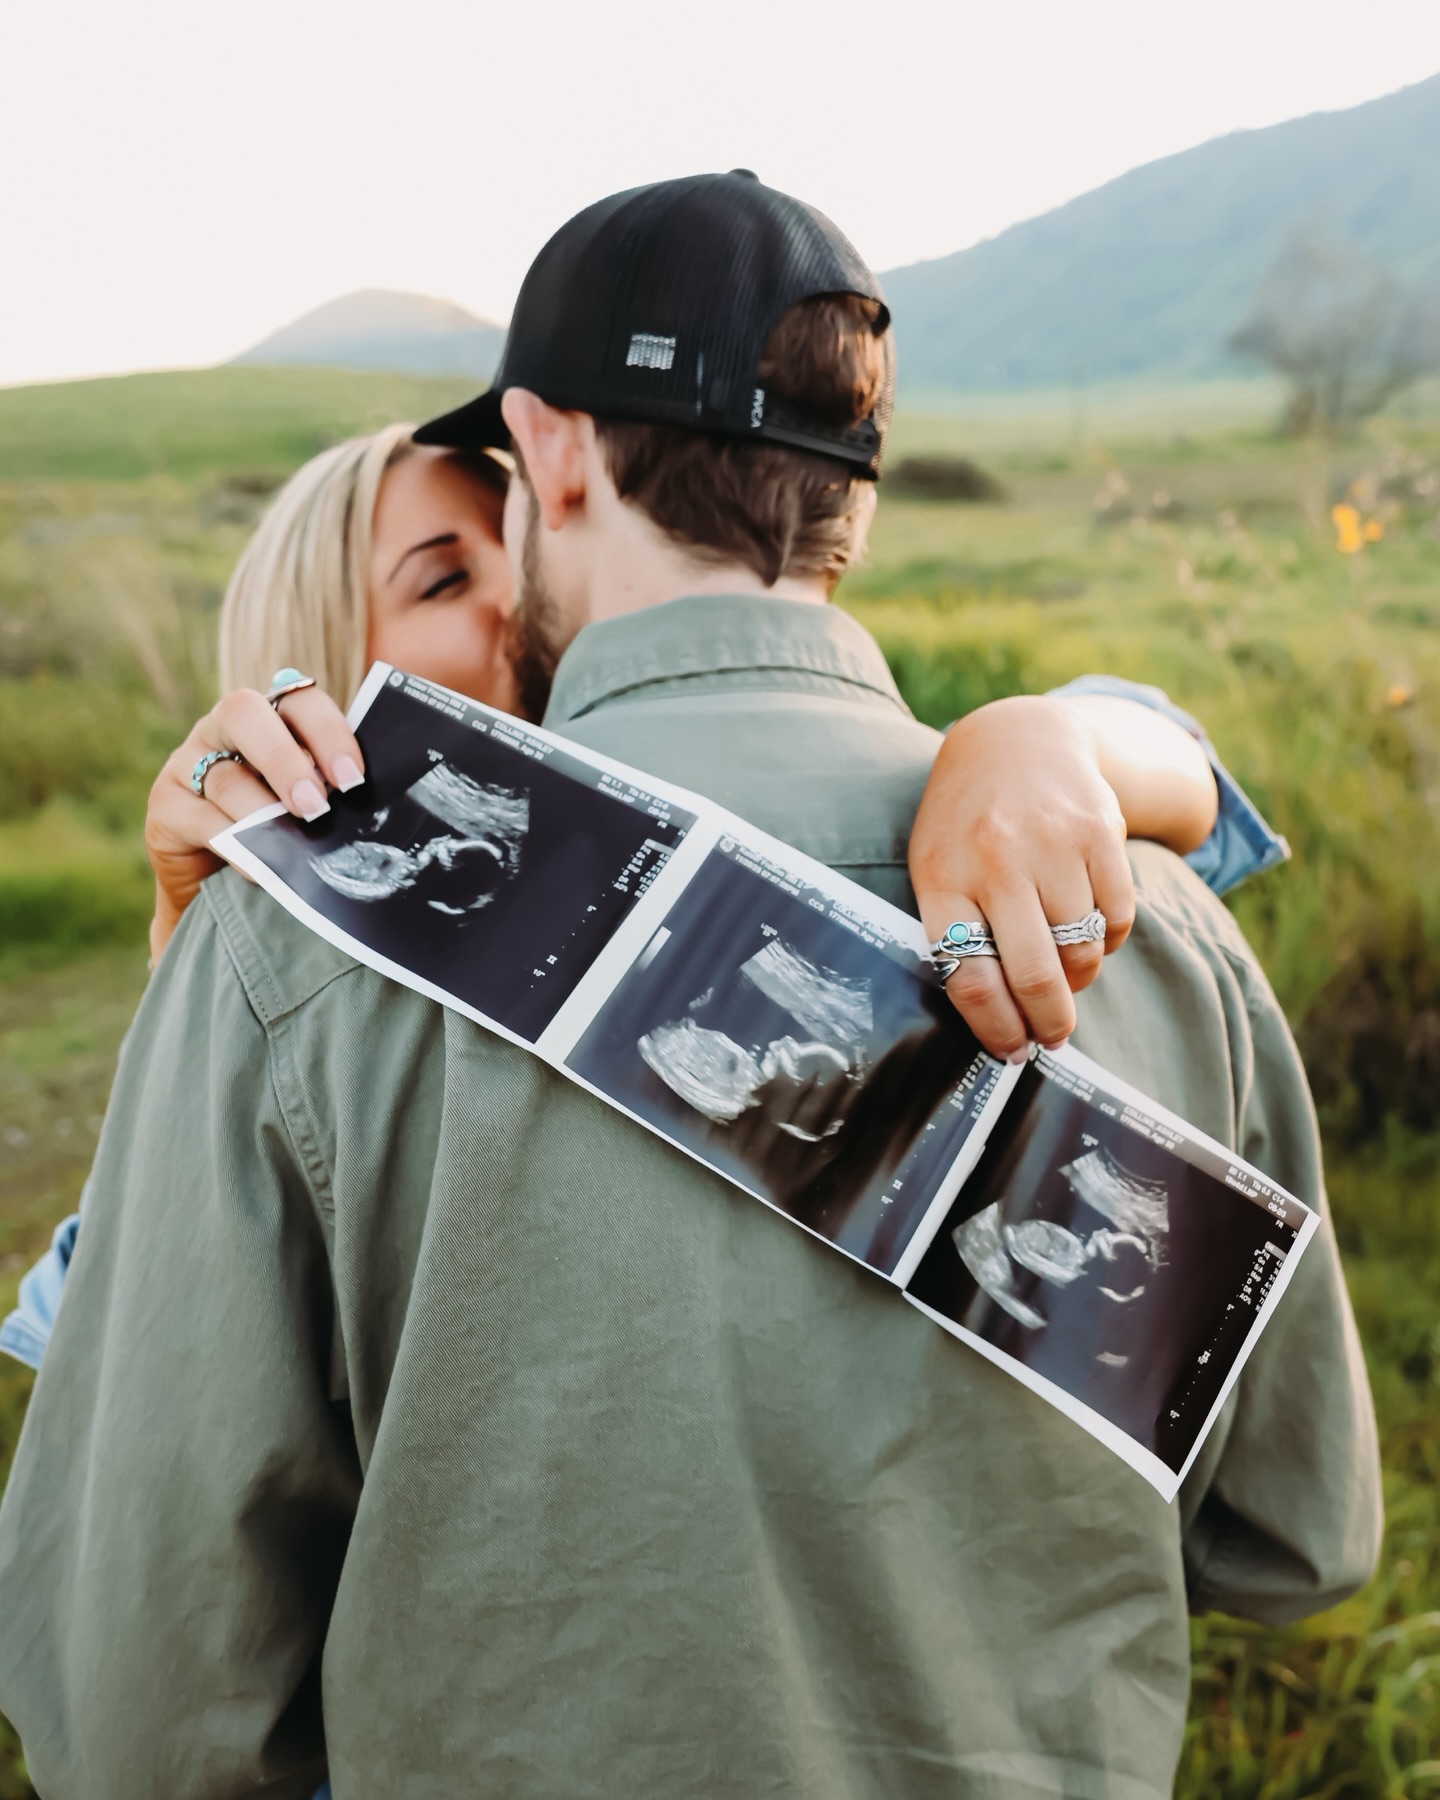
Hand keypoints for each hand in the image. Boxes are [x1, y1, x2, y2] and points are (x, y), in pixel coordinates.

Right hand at [146, 686, 364, 963]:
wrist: (223, 890)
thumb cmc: (282, 837)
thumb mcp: (308, 806)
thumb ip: (331, 789)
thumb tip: (375, 802)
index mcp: (270, 717)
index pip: (297, 697)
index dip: (327, 731)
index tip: (353, 779)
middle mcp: (223, 729)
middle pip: (245, 713)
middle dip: (286, 760)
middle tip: (317, 807)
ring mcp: (187, 764)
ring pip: (224, 775)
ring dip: (263, 811)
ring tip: (293, 842)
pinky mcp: (164, 809)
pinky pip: (200, 819)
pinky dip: (234, 844)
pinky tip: (259, 868)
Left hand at [908, 695, 1135, 1059]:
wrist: (1017, 740)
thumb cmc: (967, 824)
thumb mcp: (937, 868)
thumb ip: (957, 933)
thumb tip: (999, 1020)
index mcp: (943, 877)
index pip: (971, 979)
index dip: (997, 1030)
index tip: (1012, 1051)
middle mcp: (997, 860)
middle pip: (1035, 975)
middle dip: (1050, 1023)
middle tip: (1053, 1038)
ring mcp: (1051, 843)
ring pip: (1083, 951)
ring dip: (1079, 978)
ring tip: (1066, 971)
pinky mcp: (1099, 831)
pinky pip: (1118, 918)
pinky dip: (1108, 939)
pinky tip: (1087, 927)